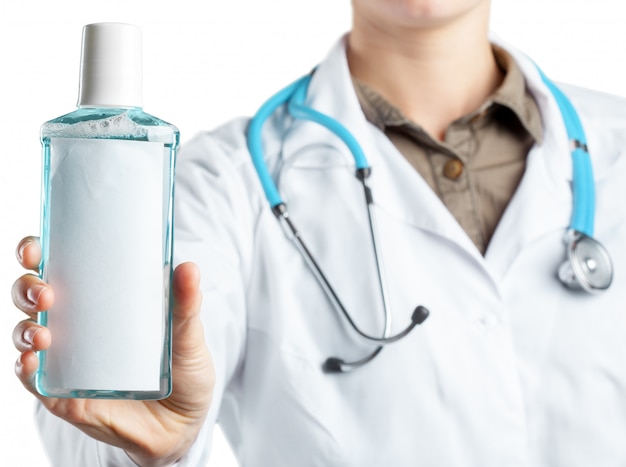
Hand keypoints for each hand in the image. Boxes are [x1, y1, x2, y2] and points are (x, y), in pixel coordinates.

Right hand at [12, 236, 214, 466]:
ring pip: (27, 335)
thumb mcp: (188, 335)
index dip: (38, 253)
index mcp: (102, 301)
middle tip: (46, 292)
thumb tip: (189, 268)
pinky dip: (26, 370)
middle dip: (27, 288)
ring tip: (44, 335)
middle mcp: (78, 325)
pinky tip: (32, 362)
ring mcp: (69, 360)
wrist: (184, 425)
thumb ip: (186, 304)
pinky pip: (34, 380)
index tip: (37, 247)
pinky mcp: (65, 395)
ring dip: (25, 330)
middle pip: (32, 297)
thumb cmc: (184, 371)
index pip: (60, 267)